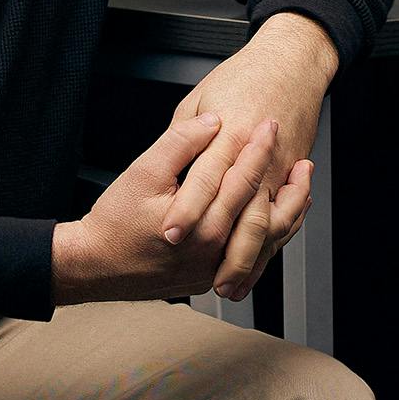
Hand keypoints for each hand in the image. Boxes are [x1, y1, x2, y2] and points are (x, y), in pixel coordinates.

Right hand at [55, 108, 301, 303]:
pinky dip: (270, 237)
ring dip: (289, 214)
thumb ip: (181, 143)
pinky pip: (250, 258)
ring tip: (304, 189)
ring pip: (266, 244)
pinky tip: (277, 218)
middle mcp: (212, 252)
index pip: (244, 181)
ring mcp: (212, 269)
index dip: (260, 149)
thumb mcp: (143, 171)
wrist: (93, 265)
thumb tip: (214, 121)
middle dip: (290, 186)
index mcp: (201, 225)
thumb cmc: (113, 221)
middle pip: (268, 216)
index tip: (271, 125)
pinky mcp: (208, 277)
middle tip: (306, 160)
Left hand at [162, 13, 334, 301]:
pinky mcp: (291, 171)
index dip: (187, 210)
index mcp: (229, 132)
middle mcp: (257, 154)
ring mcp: (279, 166)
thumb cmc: (244, 74)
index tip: (170, 236)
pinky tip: (257, 262)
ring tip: (232, 286)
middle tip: (207, 281)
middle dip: (225, 253)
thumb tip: (170, 172)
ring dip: (251, 259)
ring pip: (268, 224)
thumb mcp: (198, 96)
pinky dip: (272, 243)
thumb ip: (182, 138)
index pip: (204, 180)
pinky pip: (284, 215)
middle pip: (243, 213)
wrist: (292, 60)